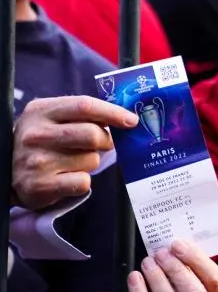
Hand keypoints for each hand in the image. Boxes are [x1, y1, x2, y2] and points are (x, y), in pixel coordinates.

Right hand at [12, 96, 137, 209]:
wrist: (6, 172)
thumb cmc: (41, 142)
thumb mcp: (52, 119)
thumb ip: (82, 114)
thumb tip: (124, 118)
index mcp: (41, 111)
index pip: (85, 106)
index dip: (113, 112)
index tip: (131, 120)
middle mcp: (36, 134)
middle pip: (92, 134)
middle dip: (106, 141)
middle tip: (103, 144)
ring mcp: (36, 161)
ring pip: (91, 159)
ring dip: (91, 162)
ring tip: (73, 162)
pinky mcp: (40, 186)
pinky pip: (83, 182)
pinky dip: (83, 181)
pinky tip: (68, 178)